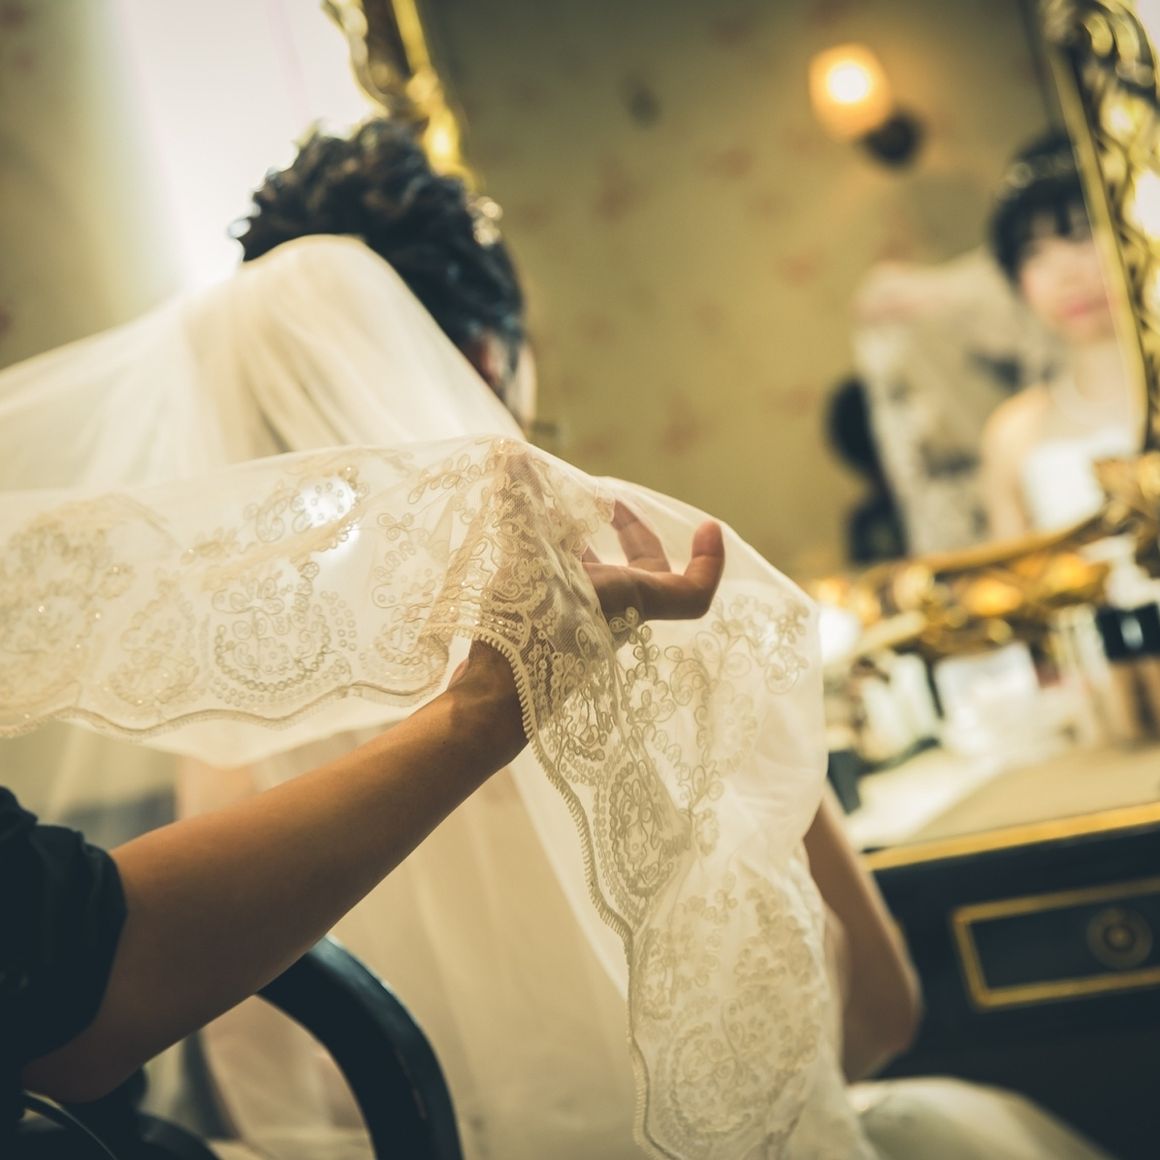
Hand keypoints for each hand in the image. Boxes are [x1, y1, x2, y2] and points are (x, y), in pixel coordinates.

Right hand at [448, 504, 724, 764]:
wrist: (495, 703)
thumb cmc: (529, 633)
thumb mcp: (529, 559)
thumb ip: (523, 508)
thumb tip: (512, 458)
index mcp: (630, 601)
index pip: (692, 591)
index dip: (709, 560)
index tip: (706, 524)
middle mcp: (616, 619)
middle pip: (645, 576)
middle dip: (633, 535)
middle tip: (608, 506)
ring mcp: (588, 634)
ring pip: (604, 584)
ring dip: (588, 549)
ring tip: (557, 518)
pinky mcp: (558, 642)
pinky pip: (574, 597)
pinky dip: (561, 568)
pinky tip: (528, 550)